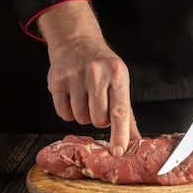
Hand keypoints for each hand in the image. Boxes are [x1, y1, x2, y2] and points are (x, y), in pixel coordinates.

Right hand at [38, 0, 140, 155]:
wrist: (77, 41)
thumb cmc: (103, 65)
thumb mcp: (120, 82)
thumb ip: (126, 114)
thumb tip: (135, 140)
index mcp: (117, 75)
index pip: (120, 111)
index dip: (120, 134)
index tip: (119, 151)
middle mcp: (96, 75)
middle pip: (98, 120)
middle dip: (99, 119)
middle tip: (99, 104)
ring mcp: (75, 77)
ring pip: (80, 119)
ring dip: (84, 115)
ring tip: (86, 97)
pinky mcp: (57, 82)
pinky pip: (64, 114)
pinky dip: (69, 112)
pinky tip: (73, 97)